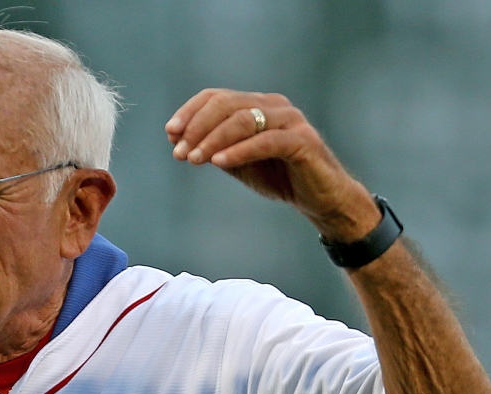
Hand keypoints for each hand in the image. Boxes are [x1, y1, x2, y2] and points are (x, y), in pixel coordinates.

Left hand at [165, 89, 376, 241]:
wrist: (319, 199)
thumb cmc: (278, 177)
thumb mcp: (237, 161)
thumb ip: (212, 148)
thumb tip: (176, 140)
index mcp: (258, 104)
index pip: (217, 96)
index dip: (190, 112)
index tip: (170, 134)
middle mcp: (274, 105)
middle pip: (227, 104)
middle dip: (197, 127)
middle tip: (180, 152)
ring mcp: (291, 120)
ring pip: (244, 119)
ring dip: (213, 139)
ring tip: (194, 159)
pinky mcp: (303, 141)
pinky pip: (265, 141)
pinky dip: (239, 151)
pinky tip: (218, 162)